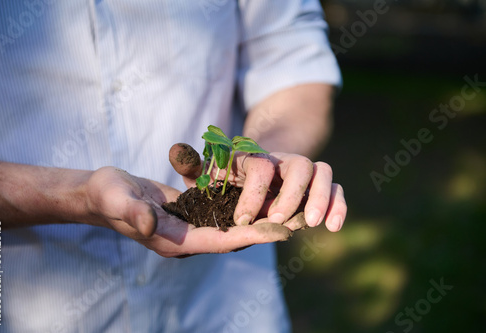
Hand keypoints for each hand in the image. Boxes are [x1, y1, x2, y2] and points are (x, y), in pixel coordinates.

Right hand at [84, 166, 293, 256]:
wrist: (102, 193)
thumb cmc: (107, 195)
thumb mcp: (117, 198)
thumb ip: (134, 213)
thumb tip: (152, 225)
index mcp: (174, 240)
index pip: (220, 240)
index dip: (251, 235)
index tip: (282, 229)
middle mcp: (187, 239)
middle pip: (234, 237)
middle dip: (265, 229)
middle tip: (300, 218)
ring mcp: (190, 228)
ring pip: (233, 225)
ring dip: (260, 218)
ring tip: (293, 206)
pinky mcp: (192, 215)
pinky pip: (224, 213)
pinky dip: (245, 207)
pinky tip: (265, 195)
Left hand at [171, 144, 346, 231]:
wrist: (255, 169)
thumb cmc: (228, 175)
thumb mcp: (208, 171)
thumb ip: (193, 165)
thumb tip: (174, 151)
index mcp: (255, 156)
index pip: (261, 167)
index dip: (253, 193)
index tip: (242, 219)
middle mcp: (283, 160)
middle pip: (299, 165)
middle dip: (290, 195)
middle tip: (276, 220)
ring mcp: (304, 171)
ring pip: (323, 172)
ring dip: (320, 198)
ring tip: (310, 223)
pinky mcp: (318, 186)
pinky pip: (336, 189)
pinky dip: (339, 205)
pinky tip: (333, 227)